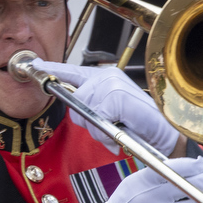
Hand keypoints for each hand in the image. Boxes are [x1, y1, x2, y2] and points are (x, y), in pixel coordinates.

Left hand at [26, 57, 177, 155]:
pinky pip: (97, 117)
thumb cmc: (140, 128)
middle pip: (74, 99)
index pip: (73, 71)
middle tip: (110, 127)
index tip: (36, 66)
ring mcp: (113, 83)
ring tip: (119, 129)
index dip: (53, 70)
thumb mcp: (111, 116)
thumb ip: (92, 109)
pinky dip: (108, 131)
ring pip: (84, 110)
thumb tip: (76, 111)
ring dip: (99, 129)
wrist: (166, 137)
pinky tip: (122, 130)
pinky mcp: (117, 95)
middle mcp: (108, 75)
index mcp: (105, 77)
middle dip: (87, 121)